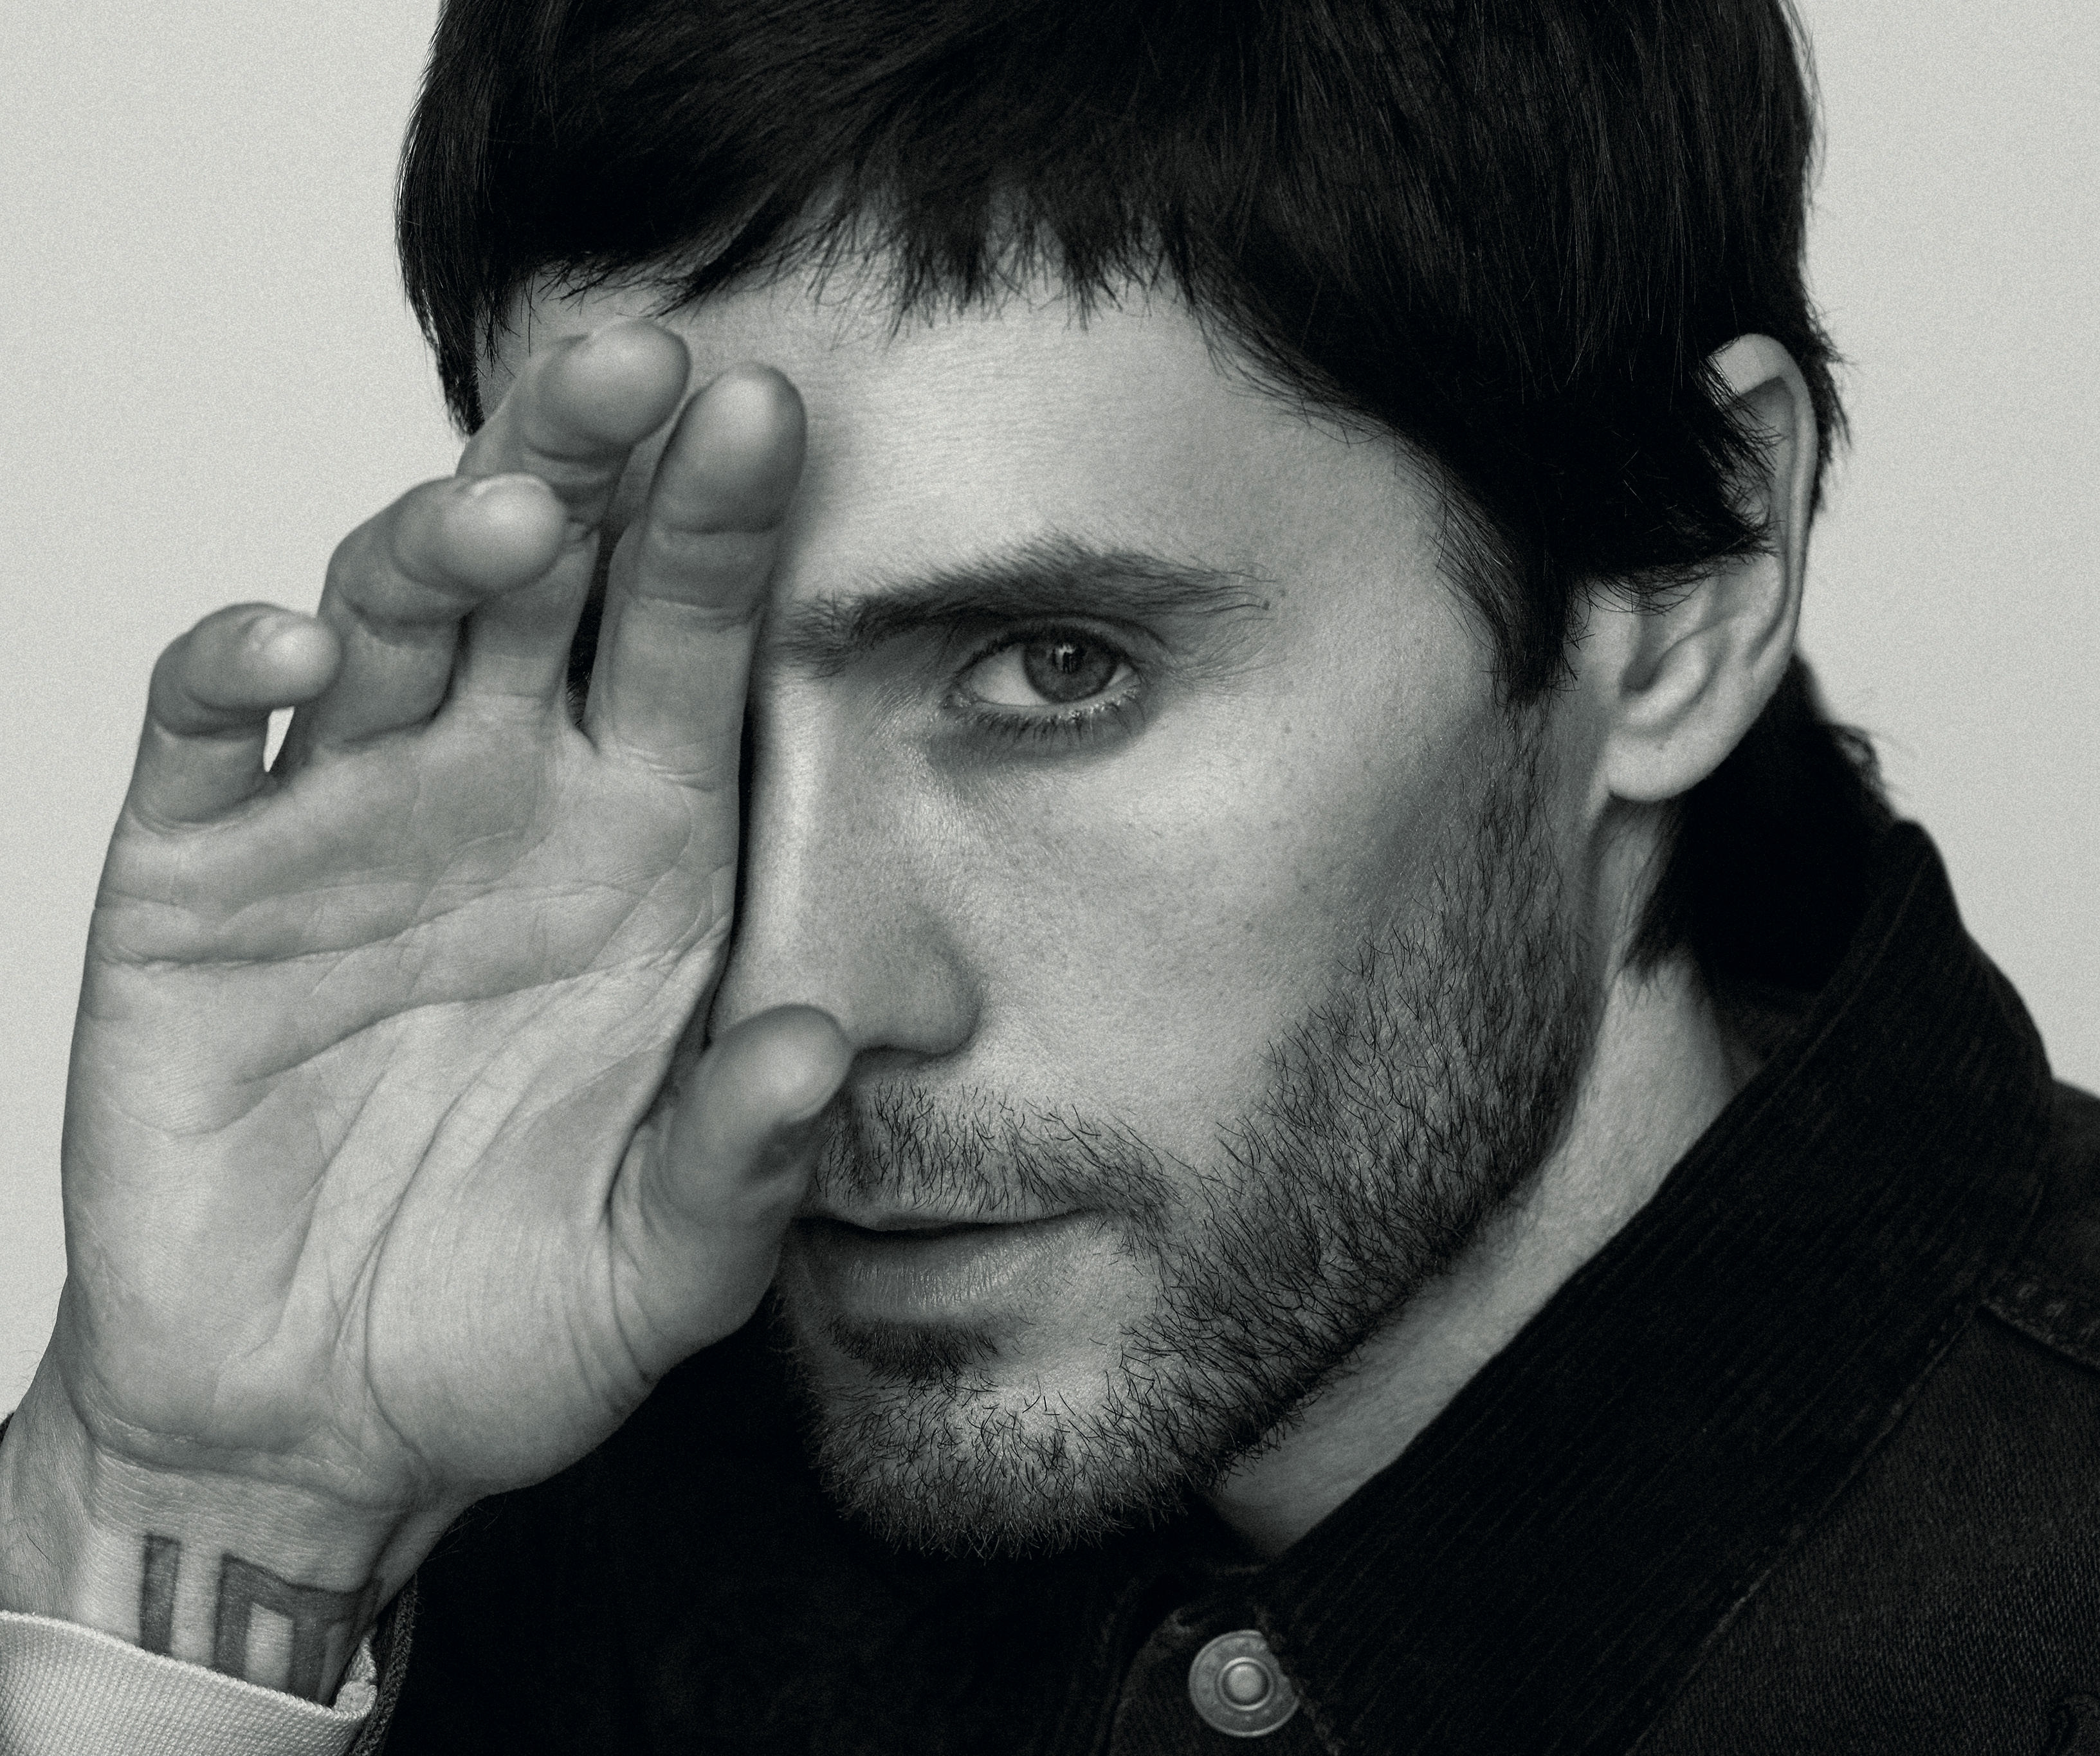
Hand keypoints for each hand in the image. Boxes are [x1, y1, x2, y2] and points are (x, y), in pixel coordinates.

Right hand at [0, 320, 847, 1681]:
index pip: (689, 650)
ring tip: (510, 512)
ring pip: (386, 618)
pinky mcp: (194, 880)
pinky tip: (289, 647)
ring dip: (434, 543)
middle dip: (587, 462)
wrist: (314, 1411)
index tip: (768, 415)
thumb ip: (741, 1161)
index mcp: (642, 854)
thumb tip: (823, 1052)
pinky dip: (234, 671)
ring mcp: (343, 824)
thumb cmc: (504, 1319)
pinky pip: (207, 735)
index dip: (721, 533)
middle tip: (642, 356)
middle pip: (546, 581)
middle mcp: (501, 801)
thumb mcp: (659, 1265)